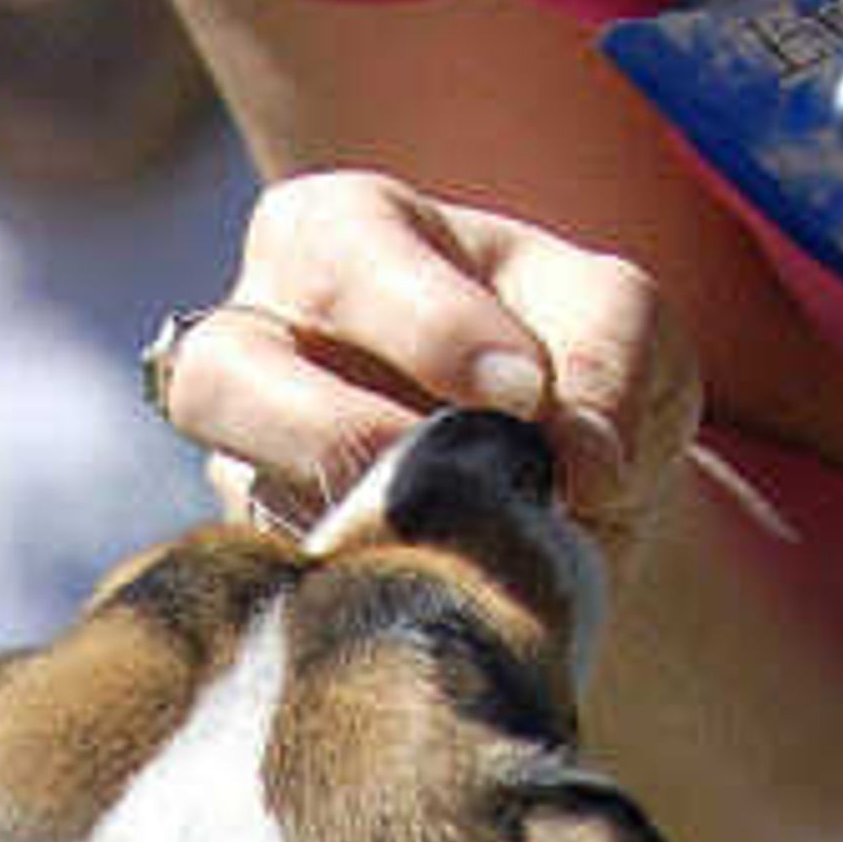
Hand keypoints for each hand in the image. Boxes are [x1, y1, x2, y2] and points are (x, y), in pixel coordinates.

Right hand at [149, 171, 704, 574]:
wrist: (566, 492)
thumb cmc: (573, 364)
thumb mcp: (622, 322)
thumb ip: (610, 357)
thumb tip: (584, 464)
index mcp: (342, 233)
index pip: (344, 252)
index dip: (427, 322)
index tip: (527, 393)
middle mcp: (258, 341)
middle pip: (221, 372)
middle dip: (329, 427)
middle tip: (441, 476)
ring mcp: (244, 467)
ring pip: (236, 501)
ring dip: (338, 532)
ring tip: (443, 553)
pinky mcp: (264, 574)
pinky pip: (280, 597)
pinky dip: (360, 604)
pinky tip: (434, 608)